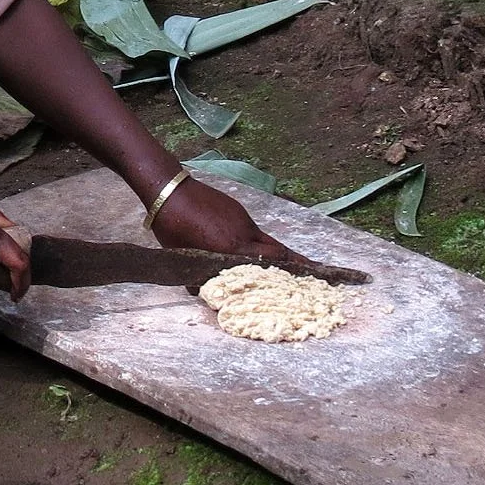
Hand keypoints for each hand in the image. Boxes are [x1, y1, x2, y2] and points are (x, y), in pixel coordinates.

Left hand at [149, 176, 325, 276]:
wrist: (171, 190)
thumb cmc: (172, 227)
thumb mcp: (183, 258)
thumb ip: (199, 279)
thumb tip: (208, 294)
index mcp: (231, 249)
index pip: (270, 263)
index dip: (291, 273)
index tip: (309, 281)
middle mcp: (244, 235)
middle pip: (280, 252)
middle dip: (297, 265)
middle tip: (313, 275)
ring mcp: (244, 221)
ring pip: (269, 241)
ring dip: (280, 255)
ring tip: (295, 267)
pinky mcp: (240, 212)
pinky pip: (256, 232)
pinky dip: (262, 243)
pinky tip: (259, 251)